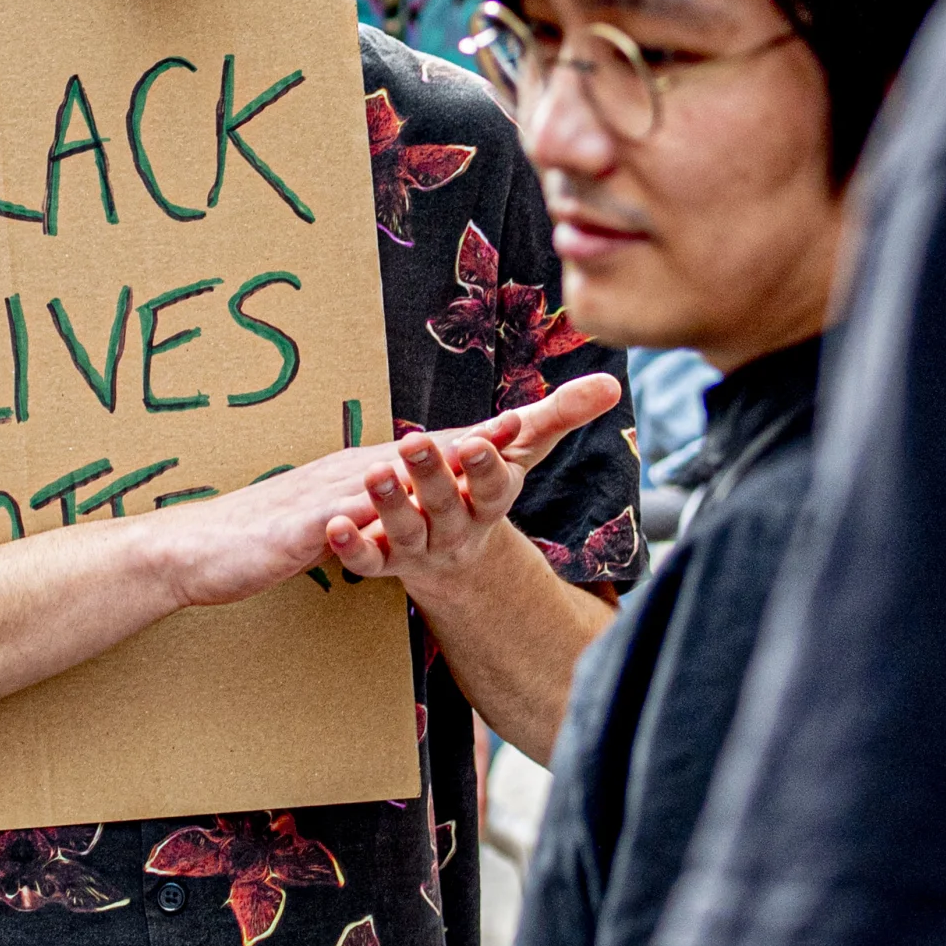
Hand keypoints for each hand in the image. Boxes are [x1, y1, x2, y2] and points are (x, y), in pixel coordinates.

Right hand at [131, 369, 619, 615]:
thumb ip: (378, 507)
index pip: (447, 444)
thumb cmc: (266, 536)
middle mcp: (357, 470)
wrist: (194, 550)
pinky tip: (398, 507)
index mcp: (370, 469)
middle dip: (492, 430)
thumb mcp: (338, 519)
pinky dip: (375, 511)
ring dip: (443, 459)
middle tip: (547, 409)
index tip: (550, 409)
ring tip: (492, 444)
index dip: (498, 429)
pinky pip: (344, 521)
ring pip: (397, 473)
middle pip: (439, 444)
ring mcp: (331, 495)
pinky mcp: (303, 528)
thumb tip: (413, 497)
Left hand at [323, 371, 622, 609]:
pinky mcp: (384, 562)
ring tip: (374, 472)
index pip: (494, 486)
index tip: (479, 441)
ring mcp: (420, 548)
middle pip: (446, 504)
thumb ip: (561, 414)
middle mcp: (457, 527)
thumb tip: (613, 382)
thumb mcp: (524, 449)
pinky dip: (350, 548)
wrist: (456, 558)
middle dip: (432, 475)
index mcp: (490, 500)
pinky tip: (332, 525)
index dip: (486, 466)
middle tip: (413, 442)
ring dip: (389, 504)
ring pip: (405, 532)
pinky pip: (368, 562)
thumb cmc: (486, 486)